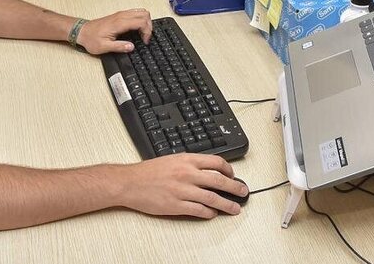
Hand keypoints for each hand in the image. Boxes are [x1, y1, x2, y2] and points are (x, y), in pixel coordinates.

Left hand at [76, 8, 151, 53]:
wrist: (82, 31)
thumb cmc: (91, 39)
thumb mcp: (104, 47)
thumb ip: (119, 47)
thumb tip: (131, 47)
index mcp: (119, 23)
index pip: (141, 22)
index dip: (147, 32)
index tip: (145, 41)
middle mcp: (121, 16)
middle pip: (144, 13)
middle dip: (149, 26)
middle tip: (146, 37)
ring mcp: (120, 14)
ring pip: (141, 11)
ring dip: (146, 21)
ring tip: (143, 34)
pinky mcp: (119, 15)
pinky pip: (135, 12)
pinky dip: (141, 20)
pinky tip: (137, 29)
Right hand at [118, 154, 245, 217]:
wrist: (130, 182)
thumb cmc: (148, 171)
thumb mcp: (171, 159)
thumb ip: (189, 163)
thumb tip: (206, 170)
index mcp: (186, 160)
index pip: (216, 162)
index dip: (228, 170)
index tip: (233, 175)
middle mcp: (187, 173)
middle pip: (219, 180)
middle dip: (235, 187)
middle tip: (243, 192)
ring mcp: (182, 190)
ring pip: (212, 198)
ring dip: (226, 204)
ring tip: (235, 208)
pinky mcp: (176, 205)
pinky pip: (198, 210)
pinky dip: (208, 213)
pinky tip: (212, 214)